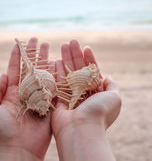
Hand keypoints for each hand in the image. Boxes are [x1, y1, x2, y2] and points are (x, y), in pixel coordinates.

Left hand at [0, 37, 51, 160]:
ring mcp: (38, 96)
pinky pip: (53, 86)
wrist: (18, 149)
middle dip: (34, 53)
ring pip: (42, 73)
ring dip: (45, 59)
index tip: (20, 42)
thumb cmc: (1, 131)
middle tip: (38, 39)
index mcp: (12, 92)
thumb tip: (4, 74)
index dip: (17, 55)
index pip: (15, 69)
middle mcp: (26, 91)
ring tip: (48, 45)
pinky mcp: (49, 103)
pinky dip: (55, 73)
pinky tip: (57, 61)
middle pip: (30, 68)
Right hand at [52, 40, 120, 160]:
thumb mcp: (114, 97)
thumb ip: (112, 85)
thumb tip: (107, 77)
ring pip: (68, 73)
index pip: (92, 70)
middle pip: (79, 69)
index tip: (86, 47)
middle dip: (75, 54)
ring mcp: (71, 95)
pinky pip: (58, 82)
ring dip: (65, 58)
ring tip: (63, 45)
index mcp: (96, 92)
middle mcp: (83, 92)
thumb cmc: (99, 112)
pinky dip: (57, 71)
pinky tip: (56, 59)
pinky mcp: (59, 99)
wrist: (82, 130)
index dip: (89, 58)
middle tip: (71, 41)